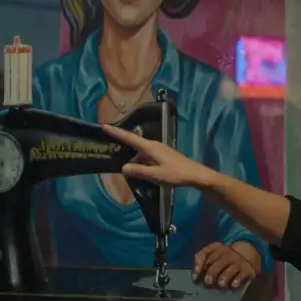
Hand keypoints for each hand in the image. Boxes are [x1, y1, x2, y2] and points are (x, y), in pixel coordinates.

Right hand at [101, 123, 217, 188]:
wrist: (196, 175)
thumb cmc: (176, 174)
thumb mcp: (156, 175)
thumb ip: (139, 171)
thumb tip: (123, 167)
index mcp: (150, 147)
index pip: (130, 137)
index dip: (117, 132)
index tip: (104, 125)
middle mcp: (154, 145)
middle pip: (134, 143)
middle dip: (122, 143)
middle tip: (110, 147)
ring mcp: (159, 149)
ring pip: (141, 152)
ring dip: (133, 157)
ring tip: (124, 165)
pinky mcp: (163, 155)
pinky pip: (147, 156)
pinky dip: (140, 161)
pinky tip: (139, 170)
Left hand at [192, 242, 256, 288]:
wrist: (247, 253)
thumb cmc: (223, 258)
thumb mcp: (213, 254)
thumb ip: (203, 263)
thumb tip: (195, 278)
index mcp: (215, 248)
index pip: (204, 254)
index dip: (198, 265)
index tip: (195, 277)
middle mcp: (226, 253)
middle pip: (217, 263)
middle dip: (212, 273)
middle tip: (208, 282)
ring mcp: (237, 261)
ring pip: (230, 269)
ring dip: (224, 277)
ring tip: (221, 285)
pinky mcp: (247, 269)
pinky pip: (242, 275)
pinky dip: (238, 280)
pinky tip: (234, 285)